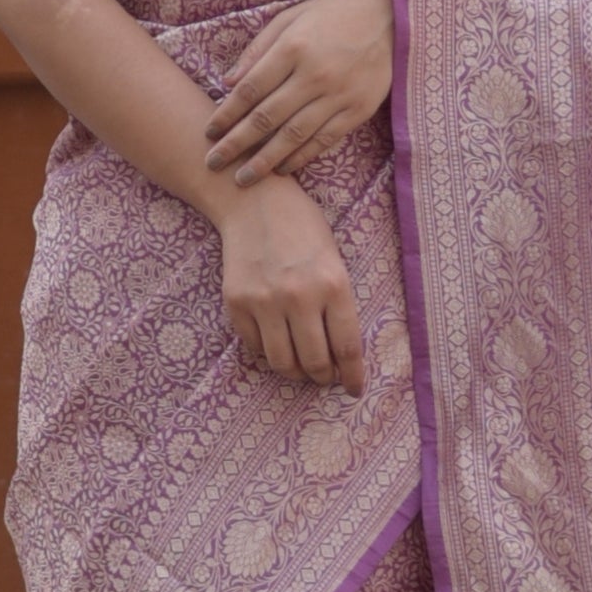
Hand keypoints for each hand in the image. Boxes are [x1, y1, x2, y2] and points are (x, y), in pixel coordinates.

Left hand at [204, 0, 395, 190]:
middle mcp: (313, 75)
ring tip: (243, 179)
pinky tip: (282, 169)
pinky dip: (301, 158)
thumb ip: (258, 48)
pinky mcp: (357, 110)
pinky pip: (323, 140)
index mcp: (292, 48)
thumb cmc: (334, 14)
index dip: (226, 114)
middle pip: (266, 118)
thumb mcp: (291, 17)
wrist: (392, 19)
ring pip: (293, 136)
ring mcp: (337, 95)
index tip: (208, 132)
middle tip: (214, 164)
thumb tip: (228, 82)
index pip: (250, 89)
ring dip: (264, 161)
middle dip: (236, 144)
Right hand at [215, 174, 370, 390]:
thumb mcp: (333, 259)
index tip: (354, 390)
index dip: (352, 376)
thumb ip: (337, 304)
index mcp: (333, 284)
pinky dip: (267, 353)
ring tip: (301, 368)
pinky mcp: (237, 303)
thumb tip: (340, 355)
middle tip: (325, 378)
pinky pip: (255, 347)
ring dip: (295, 373)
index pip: (347, 348)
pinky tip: (276, 343)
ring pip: (282, 363)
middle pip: (314, 363)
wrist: (253, 201)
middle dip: (323, 378)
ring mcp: (264, 301)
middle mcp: (299, 296)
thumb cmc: (303, 227)